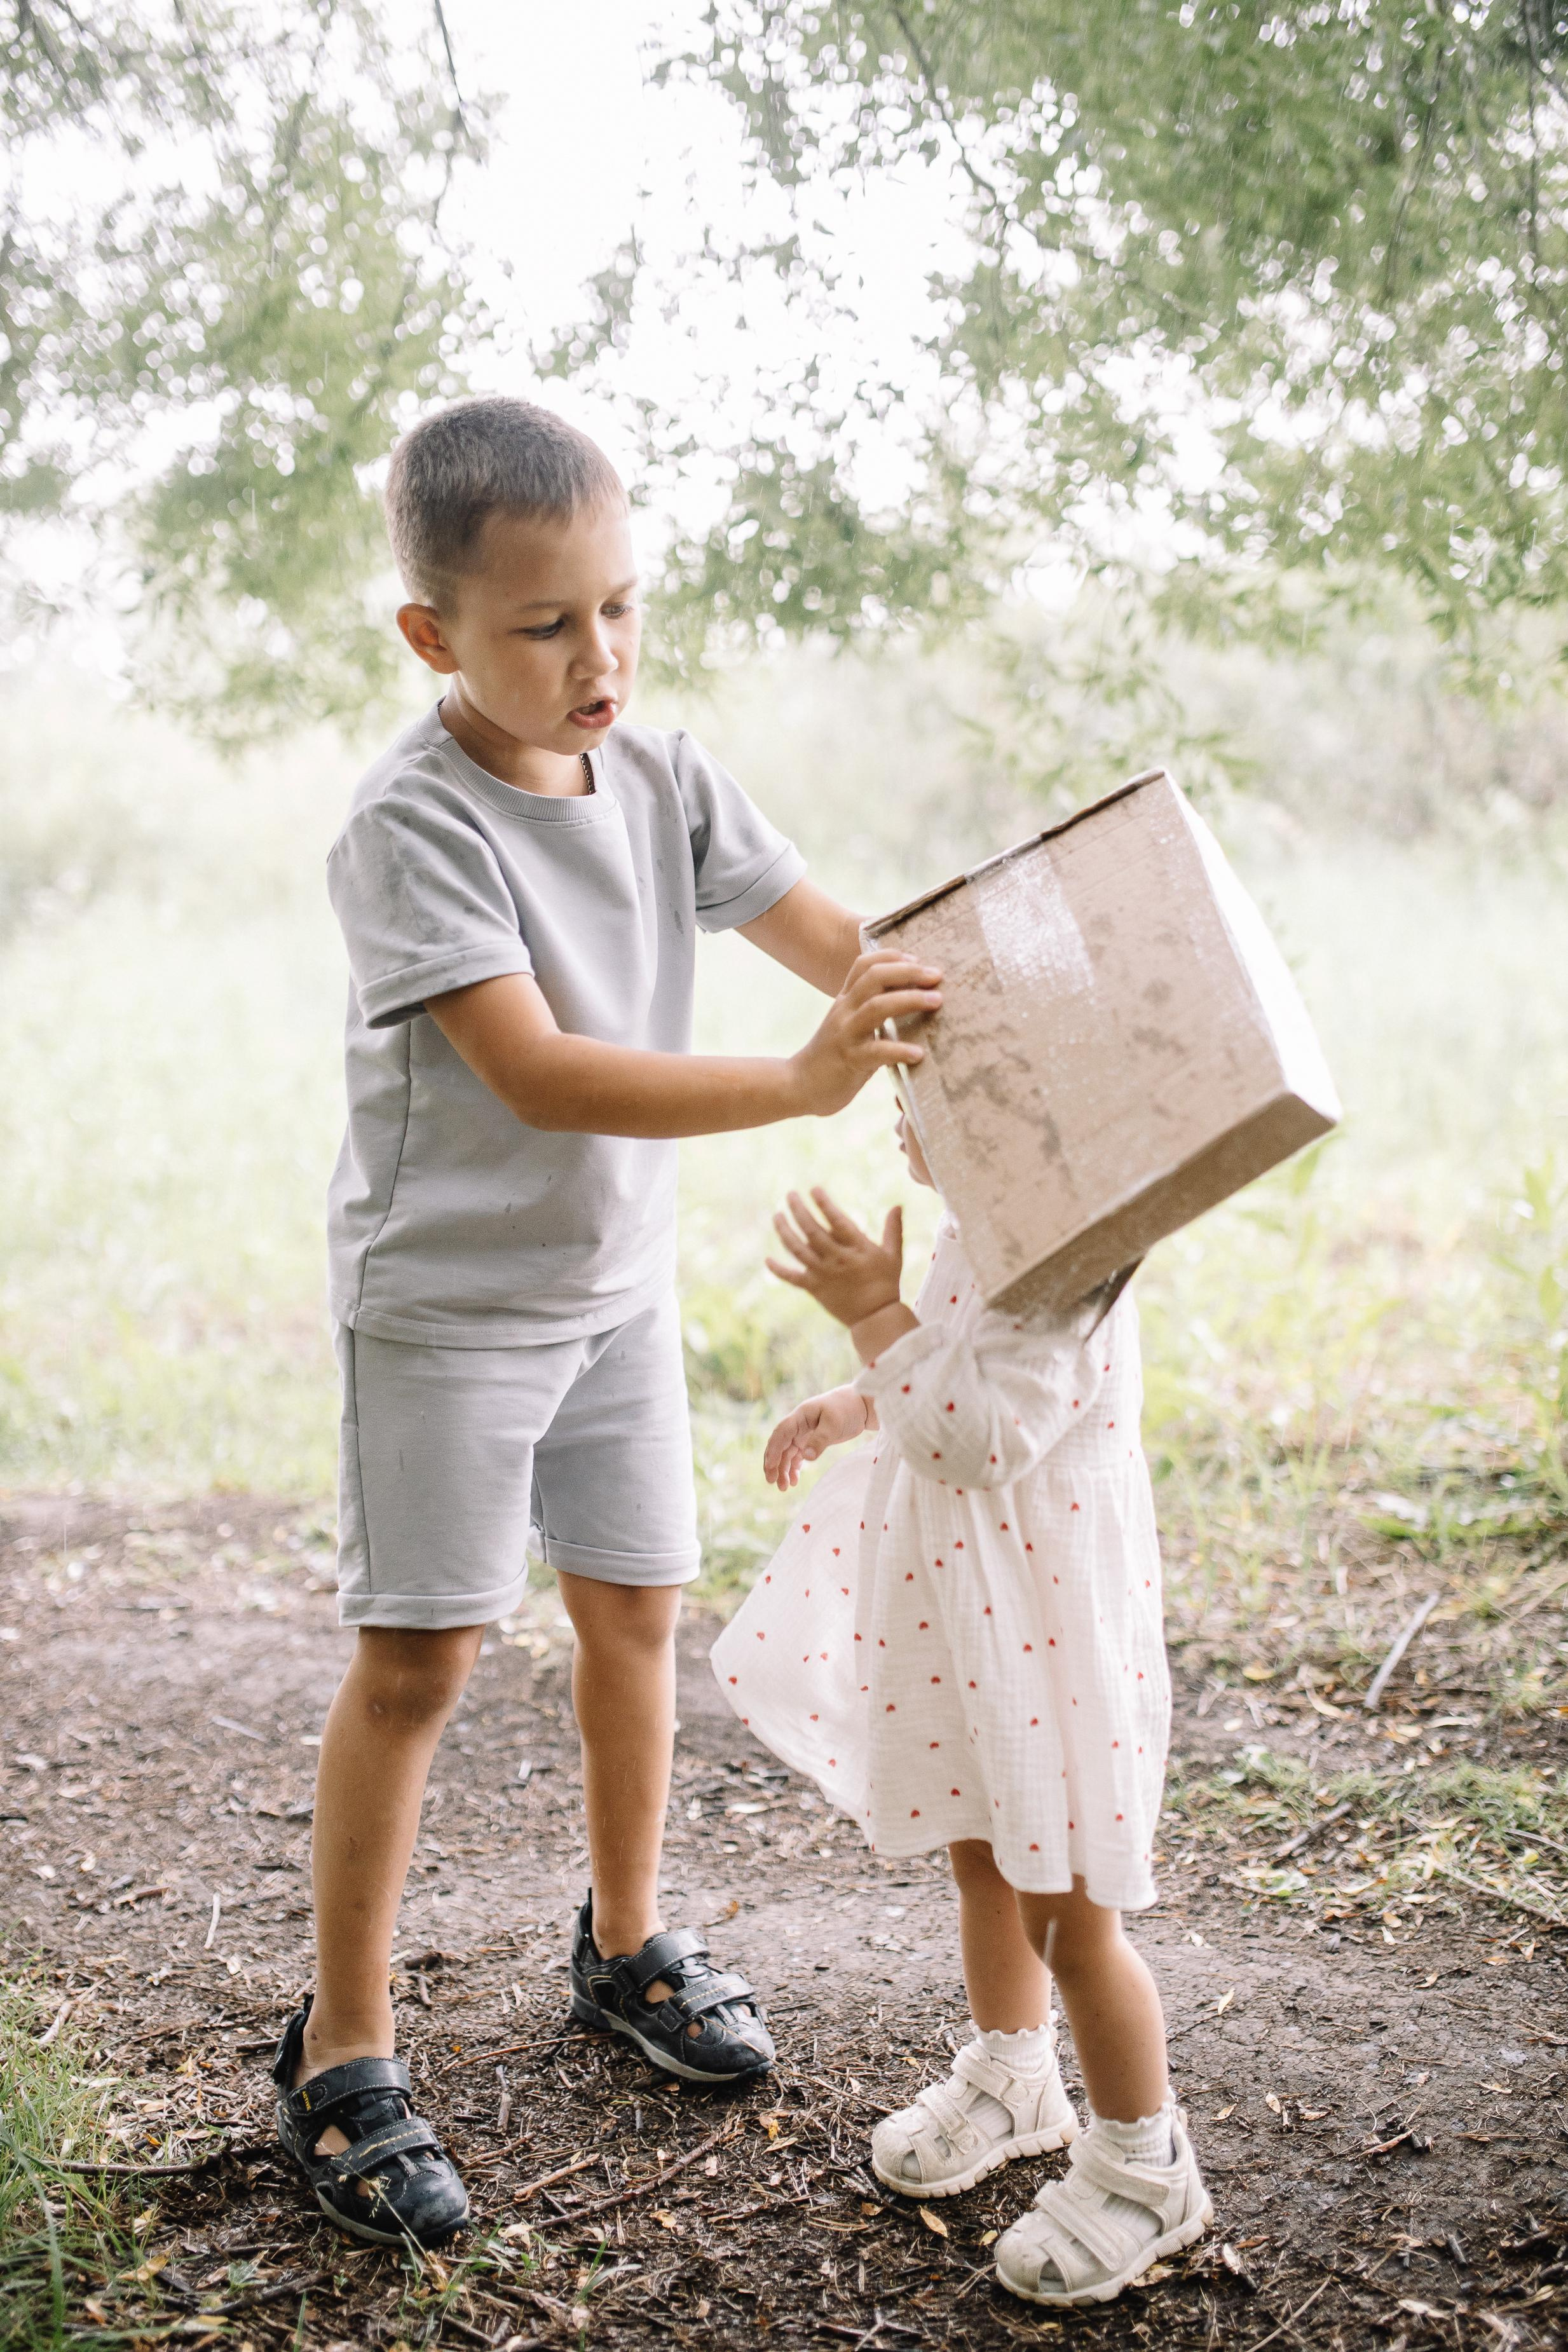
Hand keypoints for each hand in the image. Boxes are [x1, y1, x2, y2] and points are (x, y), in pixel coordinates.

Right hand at [762, 1386, 871, 1489]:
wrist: (859, 1405)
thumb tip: (806, 1457)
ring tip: (784, 1487)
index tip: (770, 1467)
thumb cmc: (846, 1409)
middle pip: (779, 1445)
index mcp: (800, 1416)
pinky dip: (794, 1468)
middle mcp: (797, 1425)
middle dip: (773, 1463)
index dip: (774, 1450)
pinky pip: (797, 1457)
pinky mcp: (810, 1442)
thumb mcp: (834, 1424)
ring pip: (787, 1454)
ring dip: (783, 1469)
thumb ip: (820, 1440)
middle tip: (771, 1481)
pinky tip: (794, 1481)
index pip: (781, 1433)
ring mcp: (802, 1434)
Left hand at [767, 1189, 904, 1327]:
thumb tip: (898, 1205)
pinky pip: (792, 1277)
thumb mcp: (893, 1255)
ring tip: (777, 1215)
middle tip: (790, 1194)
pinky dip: (778, 1269)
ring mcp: (823, 1274)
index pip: (836, 1221)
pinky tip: (767, 1259)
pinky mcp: (815, 1288)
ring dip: (784, 1231)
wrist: (875, 1316)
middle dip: (799, 1210)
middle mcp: (837, 1259)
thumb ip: (893, 1230)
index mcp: (857, 1248)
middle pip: (812, 1231)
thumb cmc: (887, 1283)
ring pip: (798, 1250)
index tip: (814, 1189)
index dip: (824, 1204)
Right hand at [788, 951, 941, 1116]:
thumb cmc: (832, 1057)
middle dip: (908, 972)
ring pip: (877, 1007)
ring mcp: (845, 1034)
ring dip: (910, 1000)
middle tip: (936, 976)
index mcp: (845, 1000)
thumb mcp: (848, 1025)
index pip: (864, 964)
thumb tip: (907, 1000)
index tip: (919, 960)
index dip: (892, 956)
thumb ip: (870, 1010)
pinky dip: (899, 1050)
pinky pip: (876, 1051)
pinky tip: (918, 1054)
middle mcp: (844, 1011)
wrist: (798, 1086)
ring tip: (937, 1001)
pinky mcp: (849, 1060)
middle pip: (874, 977)